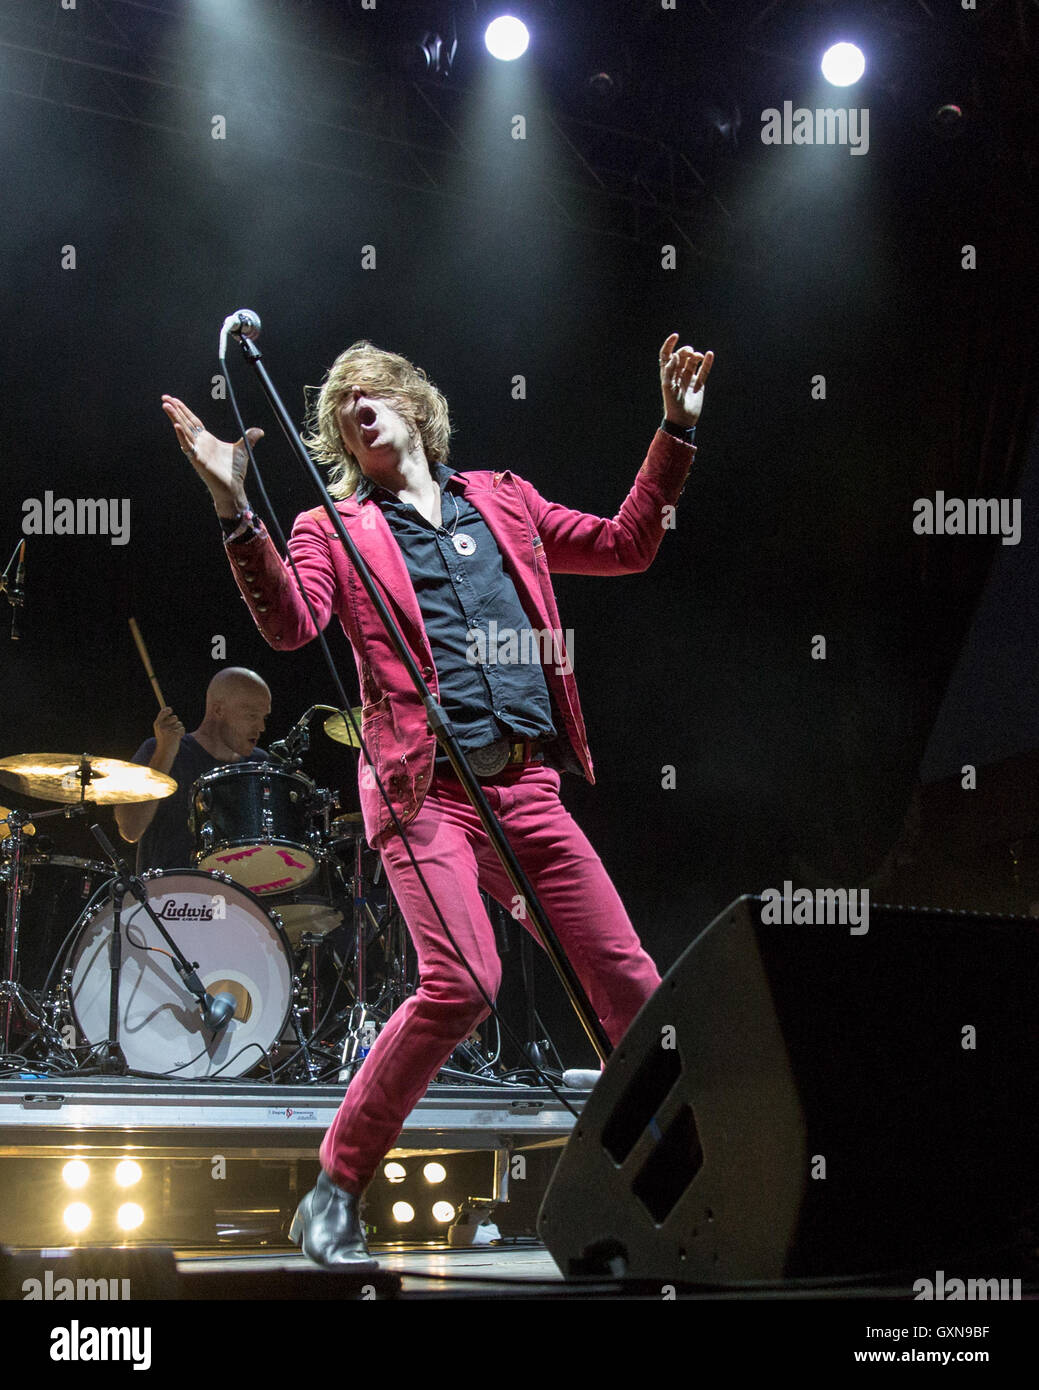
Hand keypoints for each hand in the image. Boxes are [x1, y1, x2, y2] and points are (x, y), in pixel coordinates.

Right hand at [153, 707, 184, 753]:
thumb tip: (168, 709)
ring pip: (179, 724)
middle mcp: (162, 726)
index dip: (168, 710)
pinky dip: (181, 733)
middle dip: (176, 722)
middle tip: (172, 730)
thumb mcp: (161, 730)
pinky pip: (182, 729)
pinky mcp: (175, 734)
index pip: (163, 712)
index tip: (170, 710)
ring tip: (173, 736)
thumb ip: (164, 720)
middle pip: (175, 717)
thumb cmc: (164, 741)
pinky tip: (177, 738)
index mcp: (157, 724)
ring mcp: (168, 730)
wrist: (164, 753)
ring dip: (179, 729)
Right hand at [161, 395, 263, 515]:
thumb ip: (249, 438)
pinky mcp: (198, 460)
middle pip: (185, 423)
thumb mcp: (242, 450)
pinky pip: (188, 447)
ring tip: (166, 405)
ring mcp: (197, 451)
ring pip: (183, 431)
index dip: (184, 410)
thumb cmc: (234, 471)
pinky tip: (176, 426)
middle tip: (165, 397)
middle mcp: (200, 444)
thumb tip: (260, 431)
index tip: (175, 400)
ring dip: (175, 418)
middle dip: (175, 410)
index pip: (193, 421)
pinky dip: (182, 437)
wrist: (233, 488)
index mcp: (207, 440)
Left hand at [659, 333, 713, 427]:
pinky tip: (710, 355)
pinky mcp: (699, 384)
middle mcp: (678, 374)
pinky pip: (704, 371)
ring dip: (696, 356)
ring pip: (693, 362)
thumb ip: (670, 370)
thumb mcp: (668, 386)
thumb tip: (675, 355)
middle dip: (685, 351)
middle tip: (690, 352)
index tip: (676, 336)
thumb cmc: (672, 404)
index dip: (669, 344)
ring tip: (698, 356)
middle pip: (681, 356)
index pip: (667, 355)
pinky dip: (707, 363)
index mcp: (667, 373)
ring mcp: (689, 378)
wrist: (682, 419)